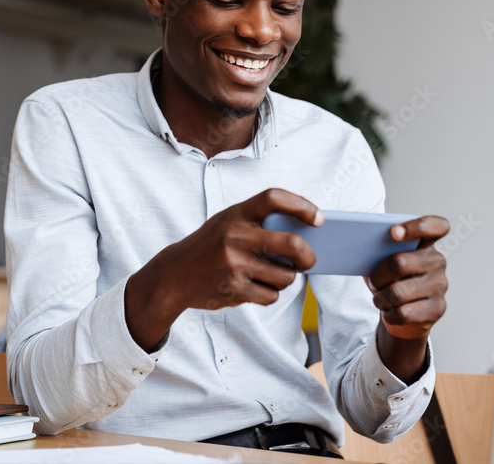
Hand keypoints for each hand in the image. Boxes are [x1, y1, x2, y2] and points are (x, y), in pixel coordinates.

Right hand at [125, 188, 319, 349]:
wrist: (174, 275)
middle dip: (308, 256)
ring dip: (284, 278)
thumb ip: (257, 224)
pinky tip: (253, 287)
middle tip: (309, 260)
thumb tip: (304, 237)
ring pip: (285, 276)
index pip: (274, 198)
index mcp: (236, 214)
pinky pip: (271, 295)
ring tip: (270, 274)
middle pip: (292, 245)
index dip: (301, 205)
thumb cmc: (210, 246)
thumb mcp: (227, 224)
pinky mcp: (234, 289)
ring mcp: (235, 264)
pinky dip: (268, 293)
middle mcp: (235, 236)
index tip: (318, 217)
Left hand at [367, 215, 448, 381]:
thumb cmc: (390, 281)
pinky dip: (389, 314)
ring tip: (380, 298)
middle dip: (378, 276)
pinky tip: (390, 311)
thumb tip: (357, 247)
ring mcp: (440, 285)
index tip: (393, 231)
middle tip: (373, 282)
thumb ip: (378, 250)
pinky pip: (403, 313)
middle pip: (399, 263)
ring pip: (398, 292)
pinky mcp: (437, 309)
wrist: (402, 314)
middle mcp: (437, 261)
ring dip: (380, 298)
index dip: (416, 226)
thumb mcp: (382, 262)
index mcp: (425, 243)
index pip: (435, 226)